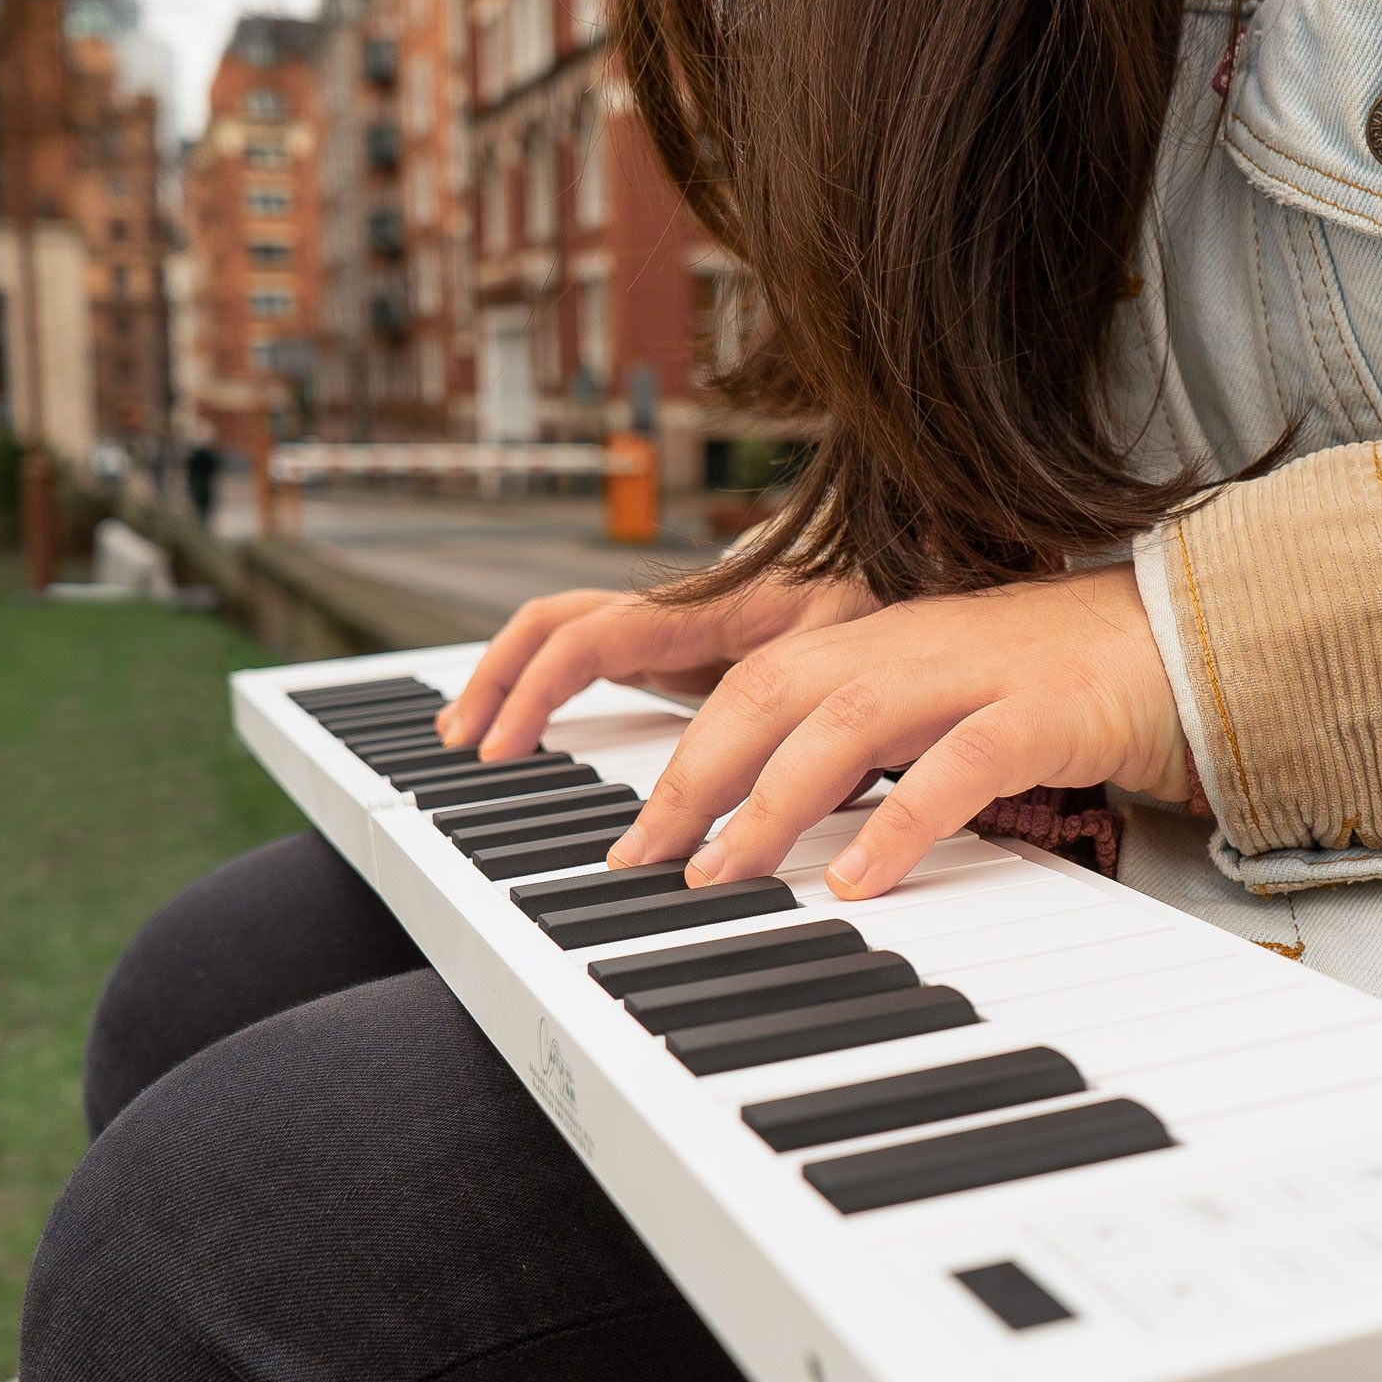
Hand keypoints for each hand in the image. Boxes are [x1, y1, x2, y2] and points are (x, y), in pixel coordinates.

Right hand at [438, 574, 877, 757]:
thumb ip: (808, 723)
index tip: (504, 752)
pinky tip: (542, 729)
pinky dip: (552, 685)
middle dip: (497, 679)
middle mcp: (676, 611)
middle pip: (553, 624)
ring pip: (566, 635)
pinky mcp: (686, 651)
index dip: (535, 693)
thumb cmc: (891, 614)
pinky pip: (598, 656)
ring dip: (513, 679)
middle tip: (463, 743)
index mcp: (704, 607)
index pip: (588, 639)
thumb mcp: (853, 664)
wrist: (918, 581)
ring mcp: (677, 629)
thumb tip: (774, 799)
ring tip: (476, 737)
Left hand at [605, 566, 1188, 898]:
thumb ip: (869, 747)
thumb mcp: (944, 708)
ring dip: (772, 801)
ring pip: (846, 719)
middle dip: (696, 777)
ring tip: (725, 875)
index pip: (753, 684)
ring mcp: (979, 669)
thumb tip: (783, 823)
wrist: (1192, 639)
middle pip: (772, 691)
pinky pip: (961, 764)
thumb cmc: (1061, 687)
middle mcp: (913, 642)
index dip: (685, 756)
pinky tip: (858, 880)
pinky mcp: (1048, 708)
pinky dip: (901, 822)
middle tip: (644, 861)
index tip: (638, 839)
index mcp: (881, 640)